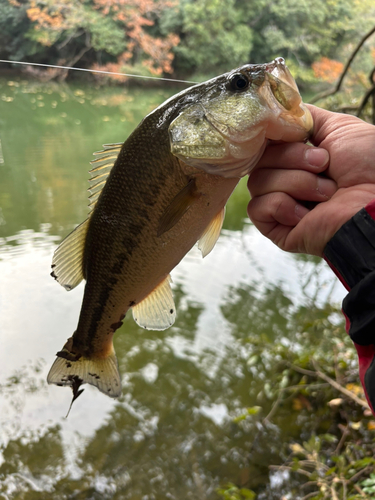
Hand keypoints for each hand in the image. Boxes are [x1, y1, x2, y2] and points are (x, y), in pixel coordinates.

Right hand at [247, 105, 374, 255]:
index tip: (293, 134)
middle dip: (292, 158)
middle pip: (259, 161)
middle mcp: (286, 180)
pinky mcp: (277, 228)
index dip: (272, 137)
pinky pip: (256, 208)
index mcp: (297, 159)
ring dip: (295, 183)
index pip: (264, 143)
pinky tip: (306, 214)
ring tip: (326, 192)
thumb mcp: (337, 126)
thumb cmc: (368, 164)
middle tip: (323, 164)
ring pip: (257, 182)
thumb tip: (275, 113)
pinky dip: (282, 205)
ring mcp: (280, 206)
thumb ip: (303, 117)